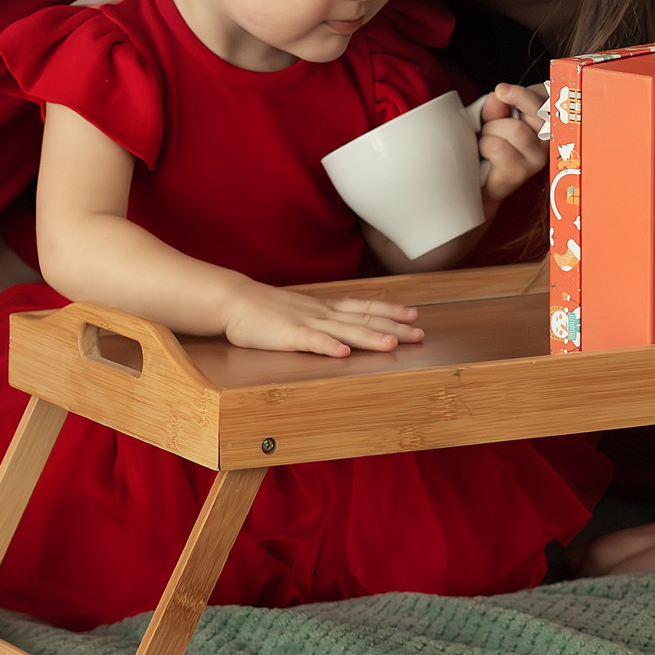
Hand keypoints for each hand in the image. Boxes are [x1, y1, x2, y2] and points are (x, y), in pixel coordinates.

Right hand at [219, 281, 424, 357]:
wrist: (234, 300)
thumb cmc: (265, 309)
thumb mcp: (301, 310)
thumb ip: (322, 318)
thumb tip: (343, 327)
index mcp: (325, 308)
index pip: (365, 308)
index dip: (391, 311)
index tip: (415, 315)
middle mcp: (322, 313)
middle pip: (364, 320)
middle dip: (394, 327)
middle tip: (420, 334)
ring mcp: (306, 323)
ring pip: (344, 331)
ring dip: (369, 337)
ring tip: (393, 344)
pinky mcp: (288, 335)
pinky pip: (311, 342)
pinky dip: (328, 347)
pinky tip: (344, 354)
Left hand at [475, 82, 548, 206]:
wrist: (479, 180)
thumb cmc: (491, 143)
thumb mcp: (493, 117)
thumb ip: (497, 106)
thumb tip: (498, 97)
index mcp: (547, 119)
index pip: (545, 97)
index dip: (521, 94)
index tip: (502, 91)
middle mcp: (549, 138)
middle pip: (537, 110)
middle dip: (507, 110)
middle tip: (491, 120)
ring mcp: (538, 156)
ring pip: (516, 129)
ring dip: (491, 130)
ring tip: (488, 140)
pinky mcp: (522, 172)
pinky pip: (499, 147)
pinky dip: (485, 146)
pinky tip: (487, 154)